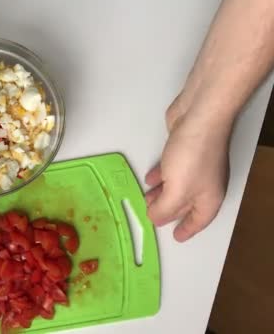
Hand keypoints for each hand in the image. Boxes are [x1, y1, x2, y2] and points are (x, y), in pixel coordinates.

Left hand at [145, 93, 231, 241]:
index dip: (187, 230)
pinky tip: (150, 178)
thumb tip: (155, 219)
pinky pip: (170, 170)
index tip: (177, 237)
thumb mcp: (176, 191)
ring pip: (176, 187)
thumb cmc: (192, 157)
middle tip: (153, 217)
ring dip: (161, 194)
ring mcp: (195, 166)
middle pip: (186, 205)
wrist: (199, 117)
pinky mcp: (183, 151)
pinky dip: (160, 176)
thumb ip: (164, 209)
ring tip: (146, 199)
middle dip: (169, 212)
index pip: (198, 221)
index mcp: (209, 198)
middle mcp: (204, 184)